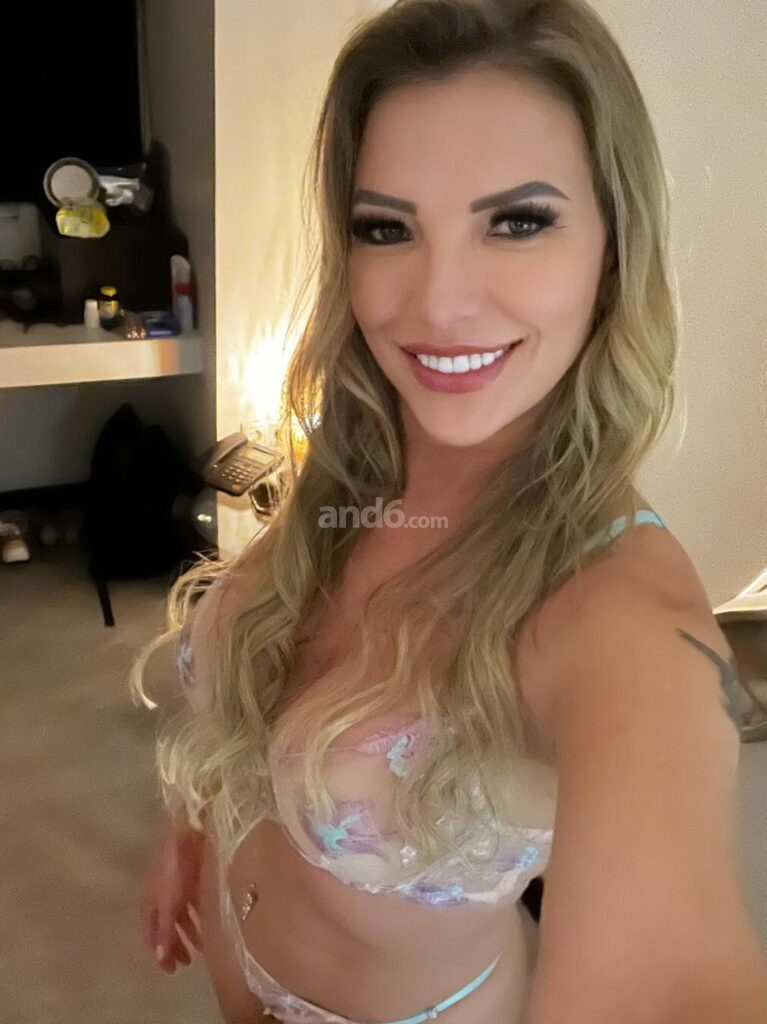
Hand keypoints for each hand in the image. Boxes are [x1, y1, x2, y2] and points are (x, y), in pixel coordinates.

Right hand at [139, 813, 205, 973]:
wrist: (192, 828)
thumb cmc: (177, 866)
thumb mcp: (170, 902)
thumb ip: (165, 929)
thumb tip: (158, 958)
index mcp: (149, 899)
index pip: (149, 932)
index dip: (157, 951)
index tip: (168, 970)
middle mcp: (160, 892)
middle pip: (164, 925)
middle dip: (173, 945)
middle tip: (184, 964)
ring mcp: (177, 883)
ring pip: (179, 914)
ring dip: (187, 933)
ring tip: (199, 949)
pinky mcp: (192, 875)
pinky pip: (192, 903)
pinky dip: (197, 917)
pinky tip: (208, 926)